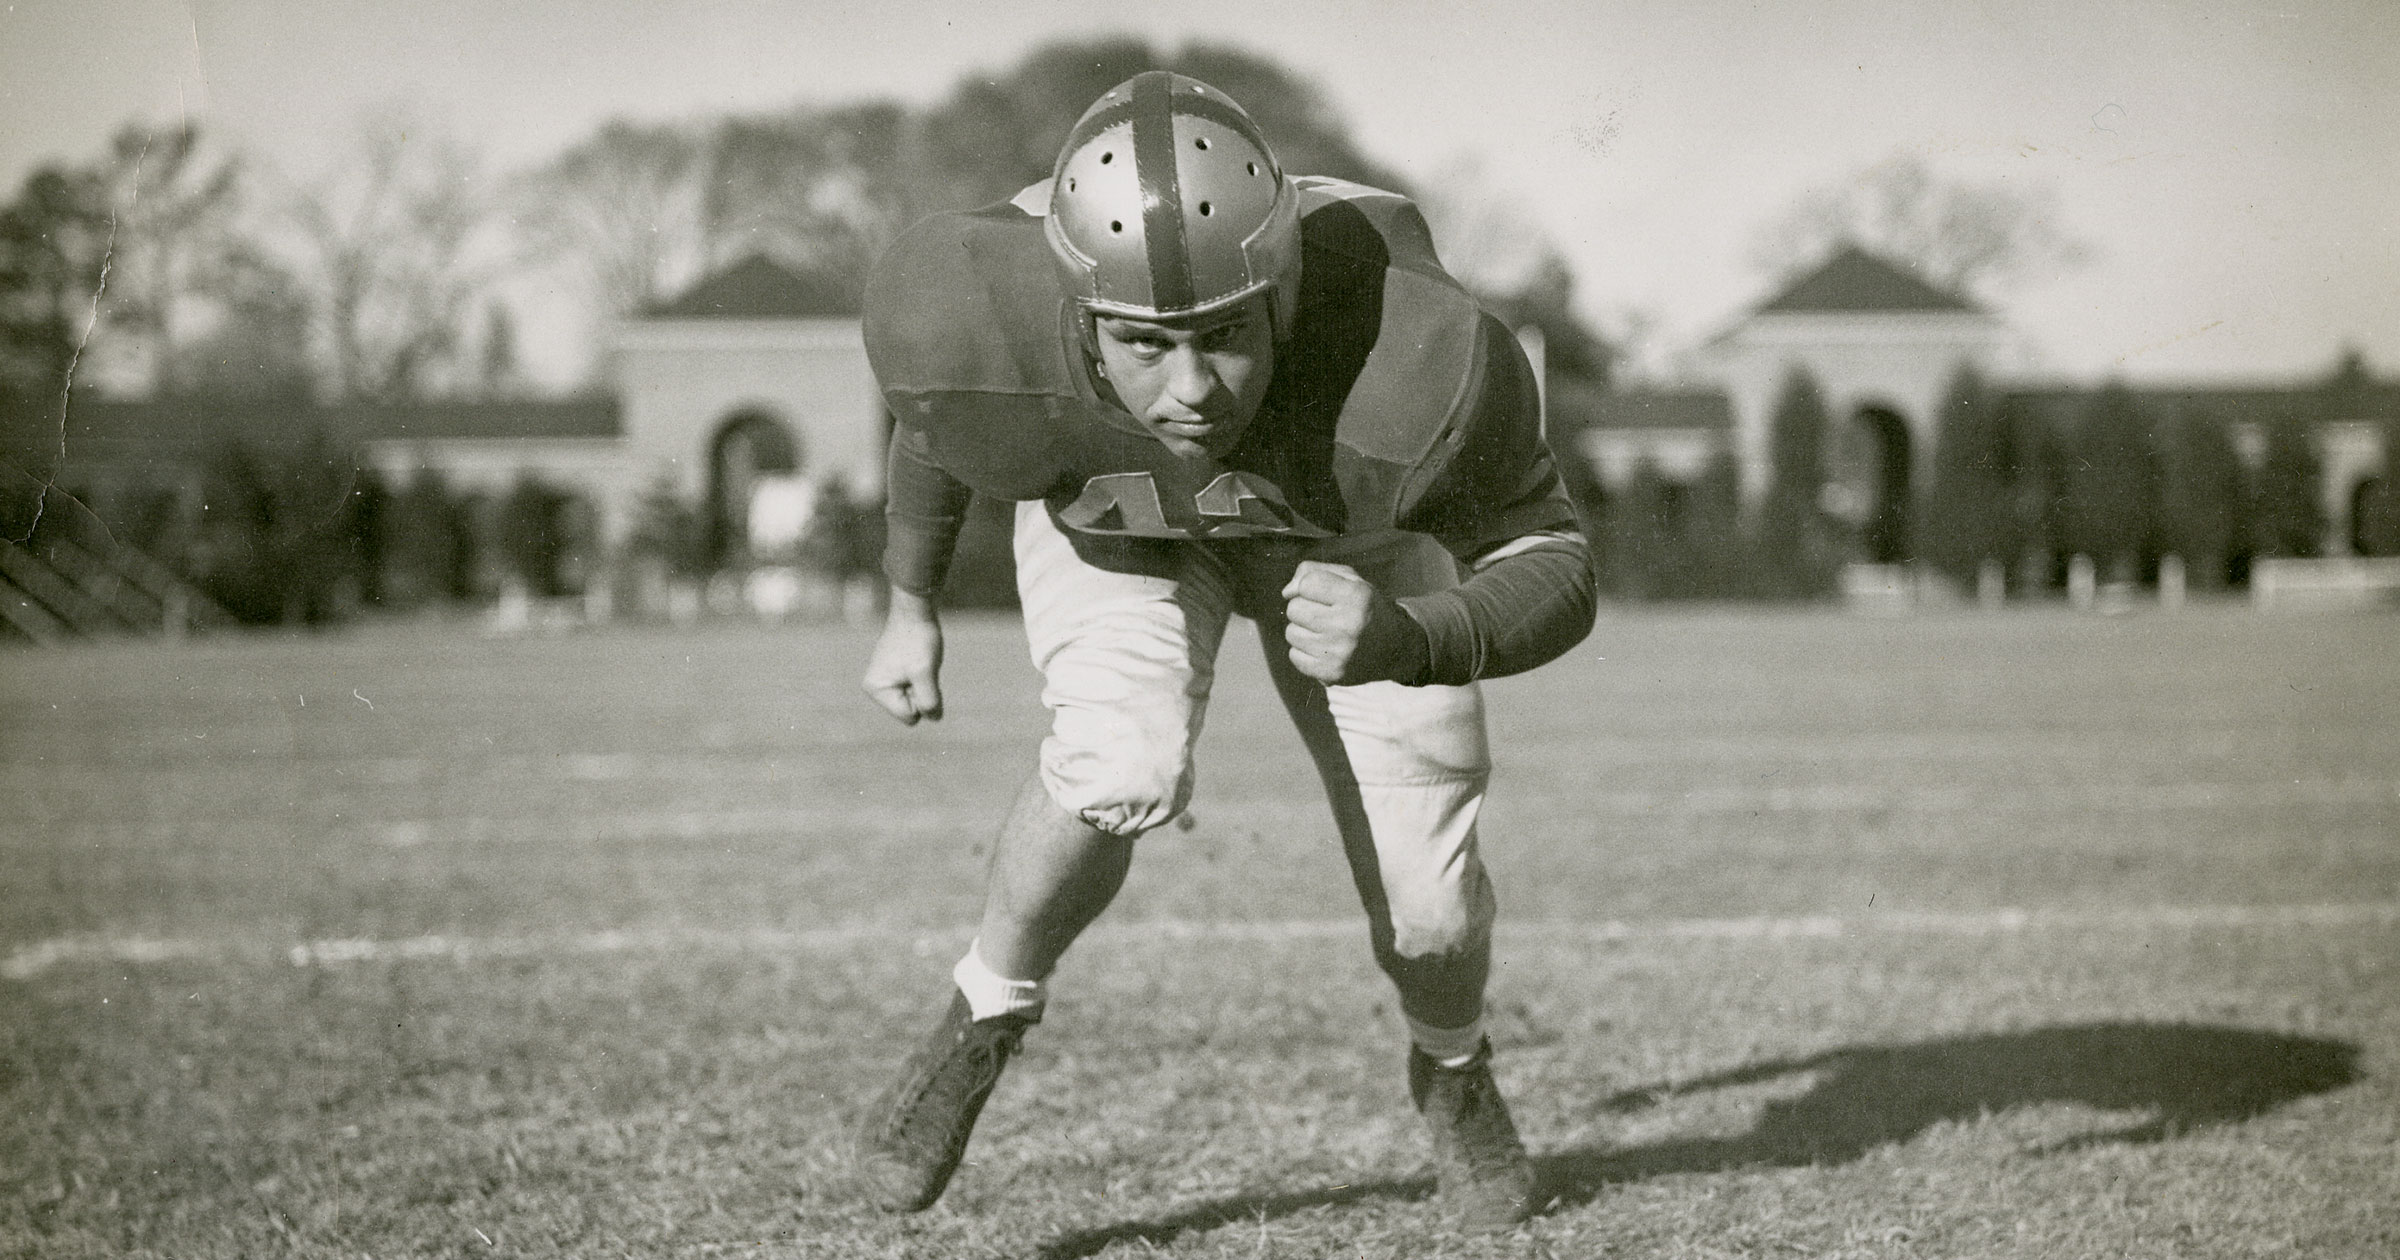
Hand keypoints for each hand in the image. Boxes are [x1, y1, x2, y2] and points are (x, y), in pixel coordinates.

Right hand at [862, 590, 943, 723]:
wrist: (914, 610)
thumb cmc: (919, 640)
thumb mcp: (926, 673)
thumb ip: (929, 701)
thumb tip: (933, 717)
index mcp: (876, 690)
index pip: (910, 717)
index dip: (923, 698)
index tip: (920, 674)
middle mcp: (874, 688)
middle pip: (910, 710)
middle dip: (922, 692)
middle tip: (920, 666)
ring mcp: (883, 680)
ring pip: (914, 699)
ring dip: (923, 683)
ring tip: (919, 661)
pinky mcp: (892, 672)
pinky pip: (913, 688)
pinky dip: (921, 677)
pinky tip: (917, 659)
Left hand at [1281, 560, 1429, 684]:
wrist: (1395, 648)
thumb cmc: (1364, 607)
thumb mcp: (1349, 579)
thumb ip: (1314, 572)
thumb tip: (1287, 592)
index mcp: (1357, 596)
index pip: (1307, 583)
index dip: (1309, 586)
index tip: (1322, 594)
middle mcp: (1349, 624)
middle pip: (1294, 609)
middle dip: (1304, 608)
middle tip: (1325, 615)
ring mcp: (1340, 652)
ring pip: (1291, 633)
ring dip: (1303, 631)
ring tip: (1325, 632)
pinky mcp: (1331, 673)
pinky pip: (1294, 656)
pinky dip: (1304, 652)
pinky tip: (1324, 649)